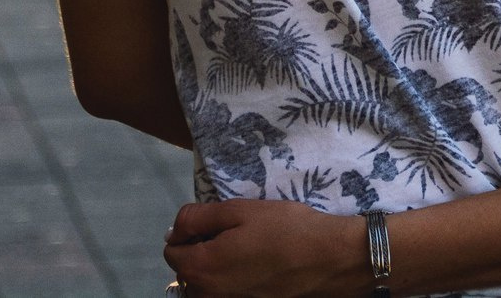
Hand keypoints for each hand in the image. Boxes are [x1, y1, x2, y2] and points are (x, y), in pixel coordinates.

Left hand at [162, 200, 368, 297]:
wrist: (329, 259)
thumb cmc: (285, 229)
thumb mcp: (239, 210)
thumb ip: (198, 217)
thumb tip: (174, 229)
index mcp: (200, 268)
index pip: (172, 250)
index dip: (188, 230)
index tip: (214, 221)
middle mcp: (207, 294)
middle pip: (188, 269)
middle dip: (202, 249)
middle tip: (235, 232)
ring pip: (207, 282)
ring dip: (217, 265)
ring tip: (248, 248)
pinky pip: (227, 290)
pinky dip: (234, 277)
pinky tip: (259, 263)